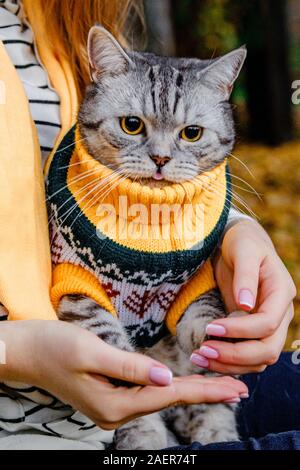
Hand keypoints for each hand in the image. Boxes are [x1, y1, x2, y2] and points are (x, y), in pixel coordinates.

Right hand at [0, 320, 247, 429]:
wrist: (25, 351)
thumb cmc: (53, 347)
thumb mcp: (90, 352)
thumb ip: (129, 367)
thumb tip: (167, 379)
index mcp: (113, 404)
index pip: (168, 396)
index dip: (203, 391)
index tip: (234, 389)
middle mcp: (115, 411)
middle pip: (168, 400)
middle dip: (205, 393)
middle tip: (239, 390)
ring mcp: (111, 405)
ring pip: (159, 397)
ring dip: (191, 390)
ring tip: (221, 386)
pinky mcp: (109, 394)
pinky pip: (146, 392)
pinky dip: (170, 387)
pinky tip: (184, 383)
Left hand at [192, 220, 295, 374]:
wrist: (239, 244)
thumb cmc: (241, 243)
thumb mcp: (243, 250)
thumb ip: (246, 275)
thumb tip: (245, 305)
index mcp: (281, 292)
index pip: (267, 323)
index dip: (240, 330)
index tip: (211, 327)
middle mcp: (280, 313)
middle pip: (267, 349)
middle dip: (235, 355)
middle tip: (203, 350)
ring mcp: (269, 326)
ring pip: (258, 360)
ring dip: (229, 364)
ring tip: (198, 358)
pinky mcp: (254, 333)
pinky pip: (247, 357)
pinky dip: (227, 363)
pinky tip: (205, 358)